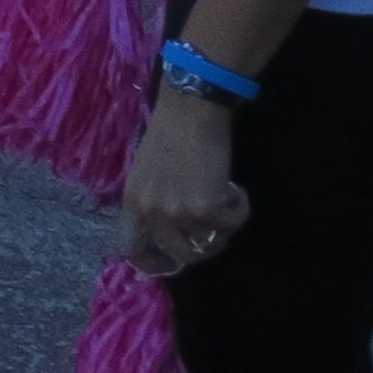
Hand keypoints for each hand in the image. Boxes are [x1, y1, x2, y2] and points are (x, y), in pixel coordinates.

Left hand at [121, 90, 251, 278]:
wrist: (190, 109)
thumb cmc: (170, 132)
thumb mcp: (147, 172)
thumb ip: (153, 201)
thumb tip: (170, 231)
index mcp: (132, 202)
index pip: (131, 249)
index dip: (153, 264)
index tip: (172, 263)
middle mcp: (151, 212)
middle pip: (183, 256)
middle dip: (205, 245)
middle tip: (216, 225)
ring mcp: (178, 212)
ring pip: (212, 242)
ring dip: (224, 224)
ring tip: (225, 196)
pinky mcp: (206, 207)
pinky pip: (233, 224)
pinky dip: (240, 209)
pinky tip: (237, 189)